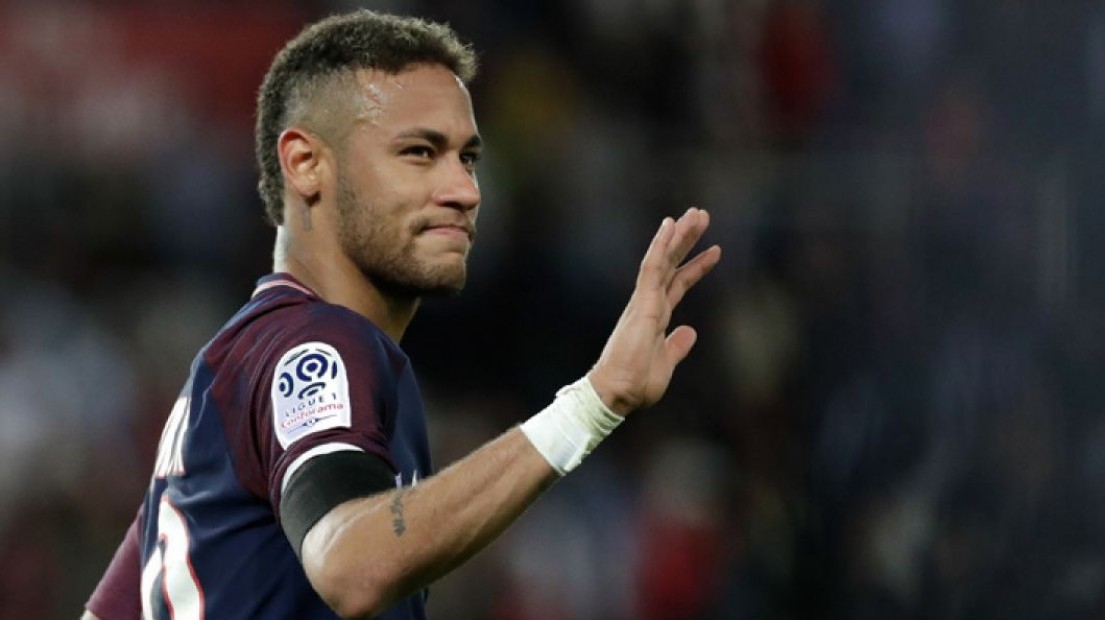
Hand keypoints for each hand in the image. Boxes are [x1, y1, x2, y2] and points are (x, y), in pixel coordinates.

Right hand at [588, 207, 720, 415]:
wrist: (616, 392)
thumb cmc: (635, 383)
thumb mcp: (666, 363)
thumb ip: (677, 346)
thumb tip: (690, 331)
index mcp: (655, 316)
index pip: (678, 284)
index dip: (696, 267)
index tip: (714, 250)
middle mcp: (649, 303)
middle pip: (672, 264)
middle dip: (687, 241)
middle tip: (702, 215)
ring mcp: (644, 301)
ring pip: (663, 259)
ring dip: (679, 236)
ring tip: (695, 214)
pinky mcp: (641, 303)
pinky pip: (652, 267)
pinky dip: (660, 245)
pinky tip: (669, 226)